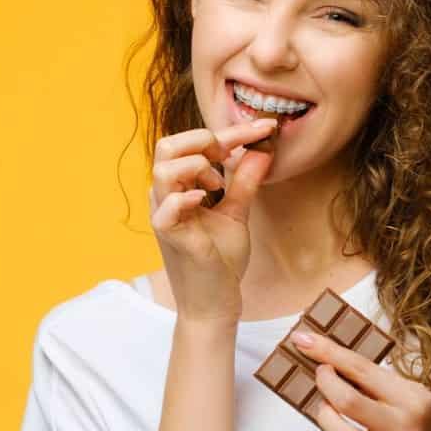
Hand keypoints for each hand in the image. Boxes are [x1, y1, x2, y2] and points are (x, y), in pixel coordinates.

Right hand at [148, 117, 277, 322]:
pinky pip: (167, 208)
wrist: (214, 302)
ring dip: (197, 167)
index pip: (194, 145)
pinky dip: (188, 197)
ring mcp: (164, 215)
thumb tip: (263, 148)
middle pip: (167, 145)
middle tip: (230, 157)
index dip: (233, 132)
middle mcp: (165, 197)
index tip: (265, 127)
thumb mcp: (237, 212)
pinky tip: (208, 199)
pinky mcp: (169, 236)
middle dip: (204, 141)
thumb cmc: (220, 260)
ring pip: (164, 169)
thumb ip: (245, 181)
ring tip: (217, 186)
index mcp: (178, 187)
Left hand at [289, 326, 430, 430]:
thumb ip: (379, 383)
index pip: (363, 370)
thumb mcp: (416, 392)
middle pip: (348, 403)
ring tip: (328, 410)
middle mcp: (403, 429)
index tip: (303, 340)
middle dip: (324, 383)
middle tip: (322, 376)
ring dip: (326, 419)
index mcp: (413, 400)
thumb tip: (334, 365)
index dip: (328, 352)